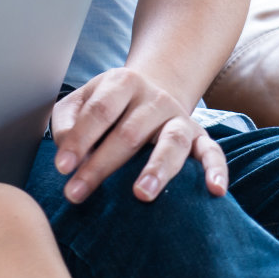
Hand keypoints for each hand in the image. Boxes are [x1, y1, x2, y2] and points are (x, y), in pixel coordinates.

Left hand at [50, 67, 227, 203]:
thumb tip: (65, 152)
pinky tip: (214, 190)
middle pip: (129, 133)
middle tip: (78, 193)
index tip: (62, 168)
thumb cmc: (107, 104)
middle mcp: (154, 98)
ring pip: (172, 142)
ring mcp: (179, 117)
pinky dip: (216, 170)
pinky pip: (213, 152)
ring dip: (156, 169)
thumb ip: (66, 121)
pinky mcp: (200, 136)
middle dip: (101, 166)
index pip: (99, 112)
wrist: (151, 91)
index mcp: (121, 83)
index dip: (78, 140)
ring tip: (141, 194)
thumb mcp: (80, 101)